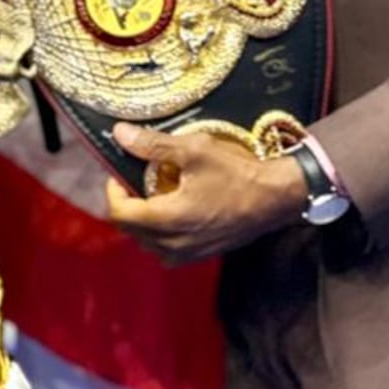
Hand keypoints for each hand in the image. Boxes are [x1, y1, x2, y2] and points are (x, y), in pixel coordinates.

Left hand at [102, 123, 307, 263]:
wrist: (276, 198)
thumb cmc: (237, 173)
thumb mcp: (194, 150)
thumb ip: (153, 145)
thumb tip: (120, 134)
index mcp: (166, 220)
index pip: (119, 213)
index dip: (113, 191)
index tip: (120, 173)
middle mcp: (173, 244)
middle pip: (130, 229)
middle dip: (128, 204)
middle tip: (137, 181)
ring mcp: (188, 253)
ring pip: (148, 242)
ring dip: (144, 220)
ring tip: (157, 195)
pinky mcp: (202, 254)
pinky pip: (168, 248)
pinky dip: (162, 231)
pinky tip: (177, 210)